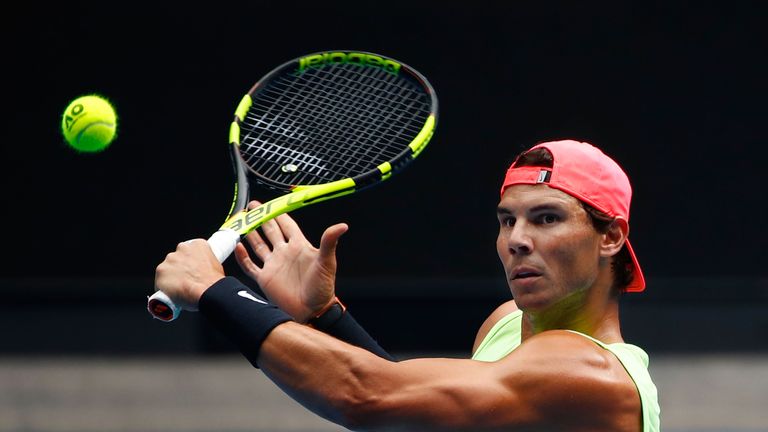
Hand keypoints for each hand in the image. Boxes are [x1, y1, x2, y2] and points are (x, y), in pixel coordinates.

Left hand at [154, 239, 224, 310]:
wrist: (207, 292)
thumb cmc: (213, 282)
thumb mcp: (217, 266)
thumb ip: (206, 263)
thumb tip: (202, 271)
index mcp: (197, 245)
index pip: (189, 250)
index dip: (190, 260)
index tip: (191, 268)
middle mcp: (182, 248)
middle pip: (177, 257)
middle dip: (179, 267)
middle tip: (186, 279)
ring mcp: (170, 259)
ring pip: (167, 268)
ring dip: (171, 276)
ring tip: (179, 288)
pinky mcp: (161, 271)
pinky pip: (159, 279)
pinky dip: (163, 286)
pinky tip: (171, 293)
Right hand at [234, 200, 347, 322]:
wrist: (313, 310)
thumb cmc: (323, 288)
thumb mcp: (327, 262)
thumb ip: (329, 242)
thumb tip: (342, 225)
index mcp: (299, 246)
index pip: (287, 225)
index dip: (279, 213)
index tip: (271, 203)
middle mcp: (284, 253)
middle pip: (270, 231)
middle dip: (262, 218)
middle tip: (253, 206)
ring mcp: (274, 265)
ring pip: (258, 245)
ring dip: (251, 234)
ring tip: (242, 220)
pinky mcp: (265, 279)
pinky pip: (250, 266)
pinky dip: (242, 257)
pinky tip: (238, 247)